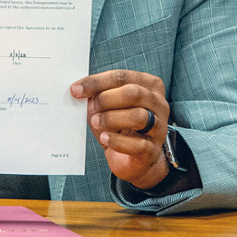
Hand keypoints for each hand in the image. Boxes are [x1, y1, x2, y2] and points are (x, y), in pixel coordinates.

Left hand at [70, 69, 169, 188]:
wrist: (132, 159)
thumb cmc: (121, 127)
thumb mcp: (109, 107)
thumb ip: (98, 96)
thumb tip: (80, 90)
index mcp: (149, 86)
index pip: (123, 77)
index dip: (97, 82)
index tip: (76, 89)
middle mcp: (159, 104)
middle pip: (133, 93)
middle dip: (106, 99)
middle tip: (91, 107)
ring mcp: (159, 128)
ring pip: (138, 116)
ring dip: (111, 118)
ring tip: (96, 122)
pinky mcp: (152, 150)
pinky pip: (137, 144)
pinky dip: (116, 141)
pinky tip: (105, 138)